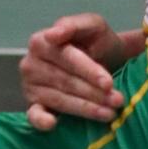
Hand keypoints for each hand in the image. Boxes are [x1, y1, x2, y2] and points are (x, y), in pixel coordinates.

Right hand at [20, 13, 138, 129]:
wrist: (103, 57)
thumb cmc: (95, 41)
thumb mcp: (91, 25)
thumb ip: (74, 25)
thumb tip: (53, 34)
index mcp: (41, 41)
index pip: (67, 58)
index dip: (89, 71)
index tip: (108, 83)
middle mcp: (30, 64)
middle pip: (66, 81)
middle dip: (94, 93)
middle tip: (117, 101)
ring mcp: (30, 86)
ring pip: (60, 99)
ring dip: (86, 108)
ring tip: (109, 113)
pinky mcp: (33, 105)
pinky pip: (34, 115)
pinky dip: (41, 120)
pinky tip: (53, 124)